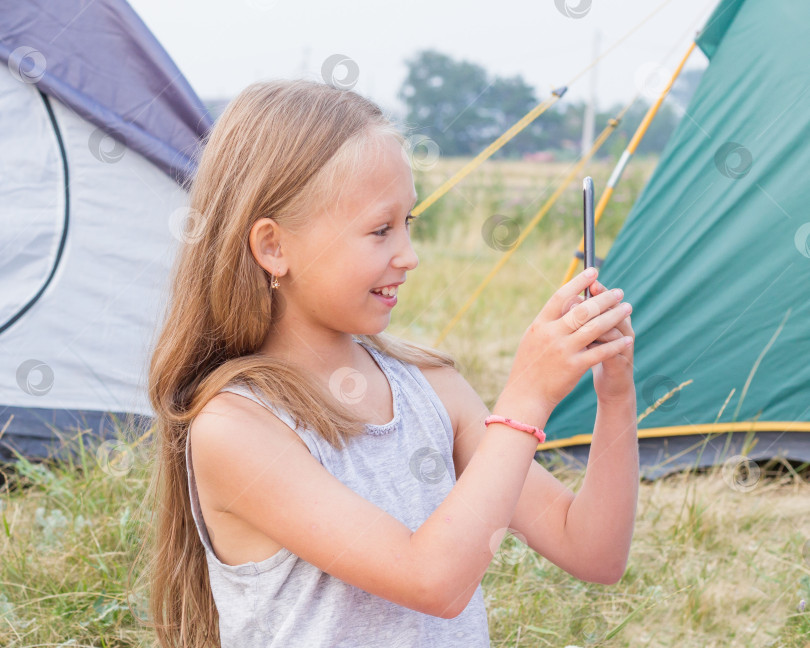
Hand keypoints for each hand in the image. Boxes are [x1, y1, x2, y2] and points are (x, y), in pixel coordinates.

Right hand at [501, 269, 634, 413]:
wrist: (526, 396)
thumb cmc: (530, 366)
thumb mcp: (533, 339)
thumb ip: (550, 321)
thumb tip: (570, 301)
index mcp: (540, 324)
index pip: (561, 296)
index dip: (578, 282)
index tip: (594, 272)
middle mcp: (551, 334)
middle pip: (582, 309)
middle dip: (604, 298)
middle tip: (619, 292)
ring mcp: (563, 350)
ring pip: (595, 328)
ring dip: (614, 316)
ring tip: (627, 307)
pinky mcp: (574, 366)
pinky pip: (600, 351)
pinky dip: (615, 344)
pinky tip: (627, 338)